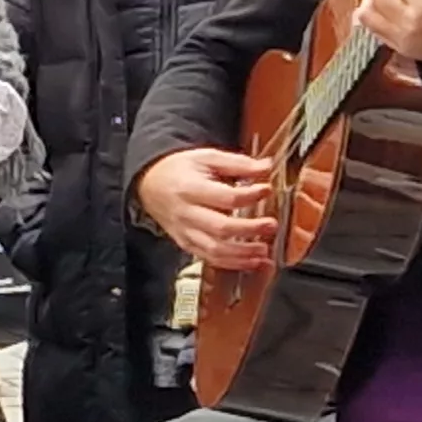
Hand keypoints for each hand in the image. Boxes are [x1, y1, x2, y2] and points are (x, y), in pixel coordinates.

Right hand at [139, 147, 279, 271]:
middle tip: (271, 225)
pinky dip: (232, 264)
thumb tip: (266, 167)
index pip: (226, 197)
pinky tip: (251, 262)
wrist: (150, 183)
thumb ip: (238, 163)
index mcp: (190, 189)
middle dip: (250, 230)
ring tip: (264, 251)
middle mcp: (186, 214)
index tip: (267, 190)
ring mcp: (185, 232)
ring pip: (215, 250)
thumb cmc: (180, 170)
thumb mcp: (206, 157)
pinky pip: (209, 259)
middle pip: (221, 228)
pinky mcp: (186, 243)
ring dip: (243, 254)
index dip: (250, 195)